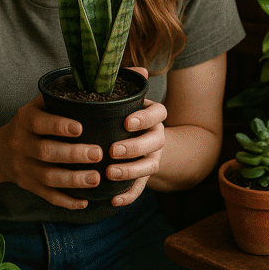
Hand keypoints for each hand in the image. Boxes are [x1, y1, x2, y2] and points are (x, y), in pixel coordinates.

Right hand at [0, 94, 102, 209]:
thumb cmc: (28, 123)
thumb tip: (88, 87)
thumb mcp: (35, 106)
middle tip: (98, 153)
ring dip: (73, 180)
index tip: (80, 128)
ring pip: (47, 177)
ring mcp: (23, 167)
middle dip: (73, 154)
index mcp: (24, 120)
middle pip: (46, 152)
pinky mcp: (28, 185)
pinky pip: (46, 196)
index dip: (59, 126)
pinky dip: (65, 201)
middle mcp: (21, 144)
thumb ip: (55, 98)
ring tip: (96, 178)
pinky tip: (84, 202)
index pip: (39, 123)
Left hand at [106, 67, 166, 206]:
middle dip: (134, 147)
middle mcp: (157, 136)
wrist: (141, 139)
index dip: (144, 118)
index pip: (159, 113)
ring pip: (149, 166)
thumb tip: (141, 69)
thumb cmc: (126, 112)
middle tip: (112, 150)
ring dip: (131, 171)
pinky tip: (113, 200)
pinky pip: (140, 188)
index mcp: (154, 115)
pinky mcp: (144, 176)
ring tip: (110, 173)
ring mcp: (153, 157)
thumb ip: (130, 81)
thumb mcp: (128, 95)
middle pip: (155, 141)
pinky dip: (129, 196)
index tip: (126, 122)